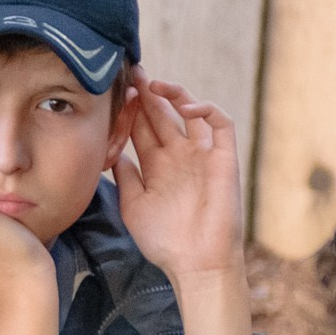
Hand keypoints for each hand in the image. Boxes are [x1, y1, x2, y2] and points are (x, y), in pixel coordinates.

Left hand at [112, 82, 245, 282]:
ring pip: (190, 112)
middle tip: (131, 72)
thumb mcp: (133, 205)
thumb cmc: (164, 241)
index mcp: (156, 166)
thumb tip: (113, 150)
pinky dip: (204, 108)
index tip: (112, 93)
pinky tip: (183, 106)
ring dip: (173, 94)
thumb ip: (124, 176)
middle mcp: (179, 155)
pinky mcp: (223, 157)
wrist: (196, 262)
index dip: (129, 110)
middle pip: (162, 115)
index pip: (142, 128)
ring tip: (153, 83)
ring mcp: (201, 154)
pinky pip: (219, 123)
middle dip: (147, 93)